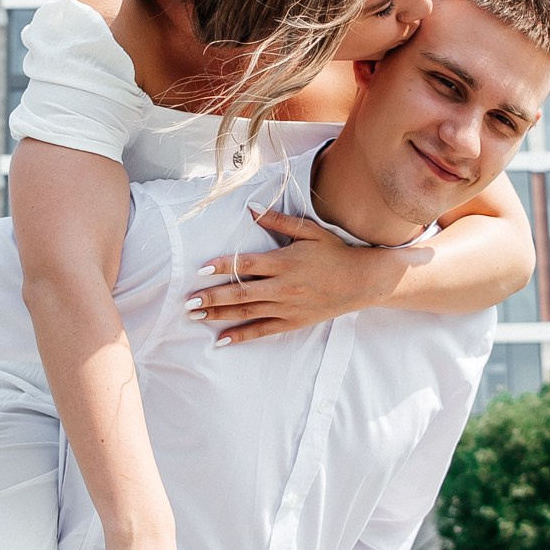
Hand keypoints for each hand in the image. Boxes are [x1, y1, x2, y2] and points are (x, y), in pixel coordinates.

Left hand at [185, 209, 406, 342]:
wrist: (361, 281)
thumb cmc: (334, 252)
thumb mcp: (309, 231)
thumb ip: (278, 220)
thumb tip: (250, 208)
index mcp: (285, 262)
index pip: (247, 265)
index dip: (222, 267)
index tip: (200, 270)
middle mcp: (284, 287)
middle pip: (242, 294)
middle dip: (212, 298)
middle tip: (188, 303)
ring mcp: (288, 307)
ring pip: (248, 313)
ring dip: (220, 316)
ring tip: (196, 317)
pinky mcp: (293, 321)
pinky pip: (264, 331)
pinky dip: (242, 336)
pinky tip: (222, 341)